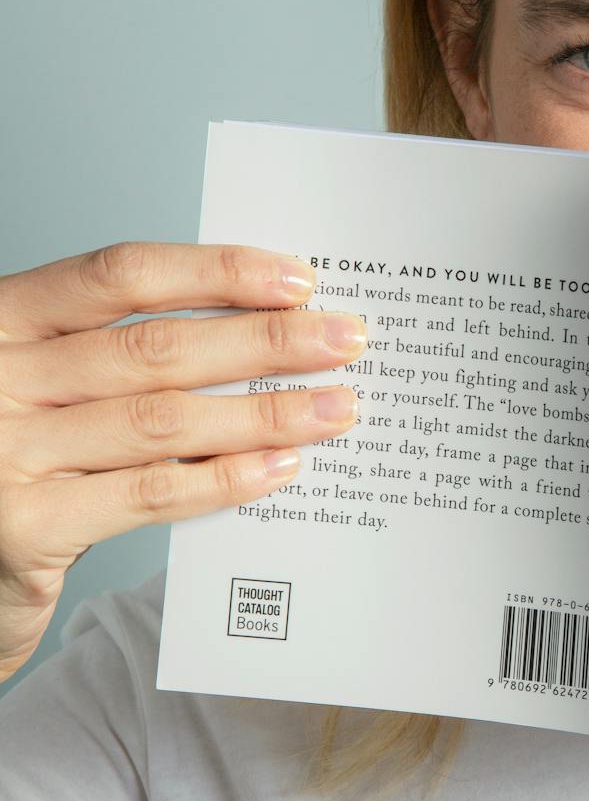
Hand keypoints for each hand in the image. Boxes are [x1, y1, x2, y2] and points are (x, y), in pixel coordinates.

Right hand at [0, 240, 368, 683]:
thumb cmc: (16, 463)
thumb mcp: (49, 387)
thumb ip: (118, 360)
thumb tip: (258, 333)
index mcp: (5, 320)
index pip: (121, 276)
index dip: (215, 273)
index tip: (296, 280)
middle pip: (155, 348)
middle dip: (264, 343)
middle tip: (343, 341)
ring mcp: (7, 453)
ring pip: (163, 421)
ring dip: (263, 413)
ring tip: (334, 408)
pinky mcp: (27, 527)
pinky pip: (149, 495)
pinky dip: (224, 480)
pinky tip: (279, 467)